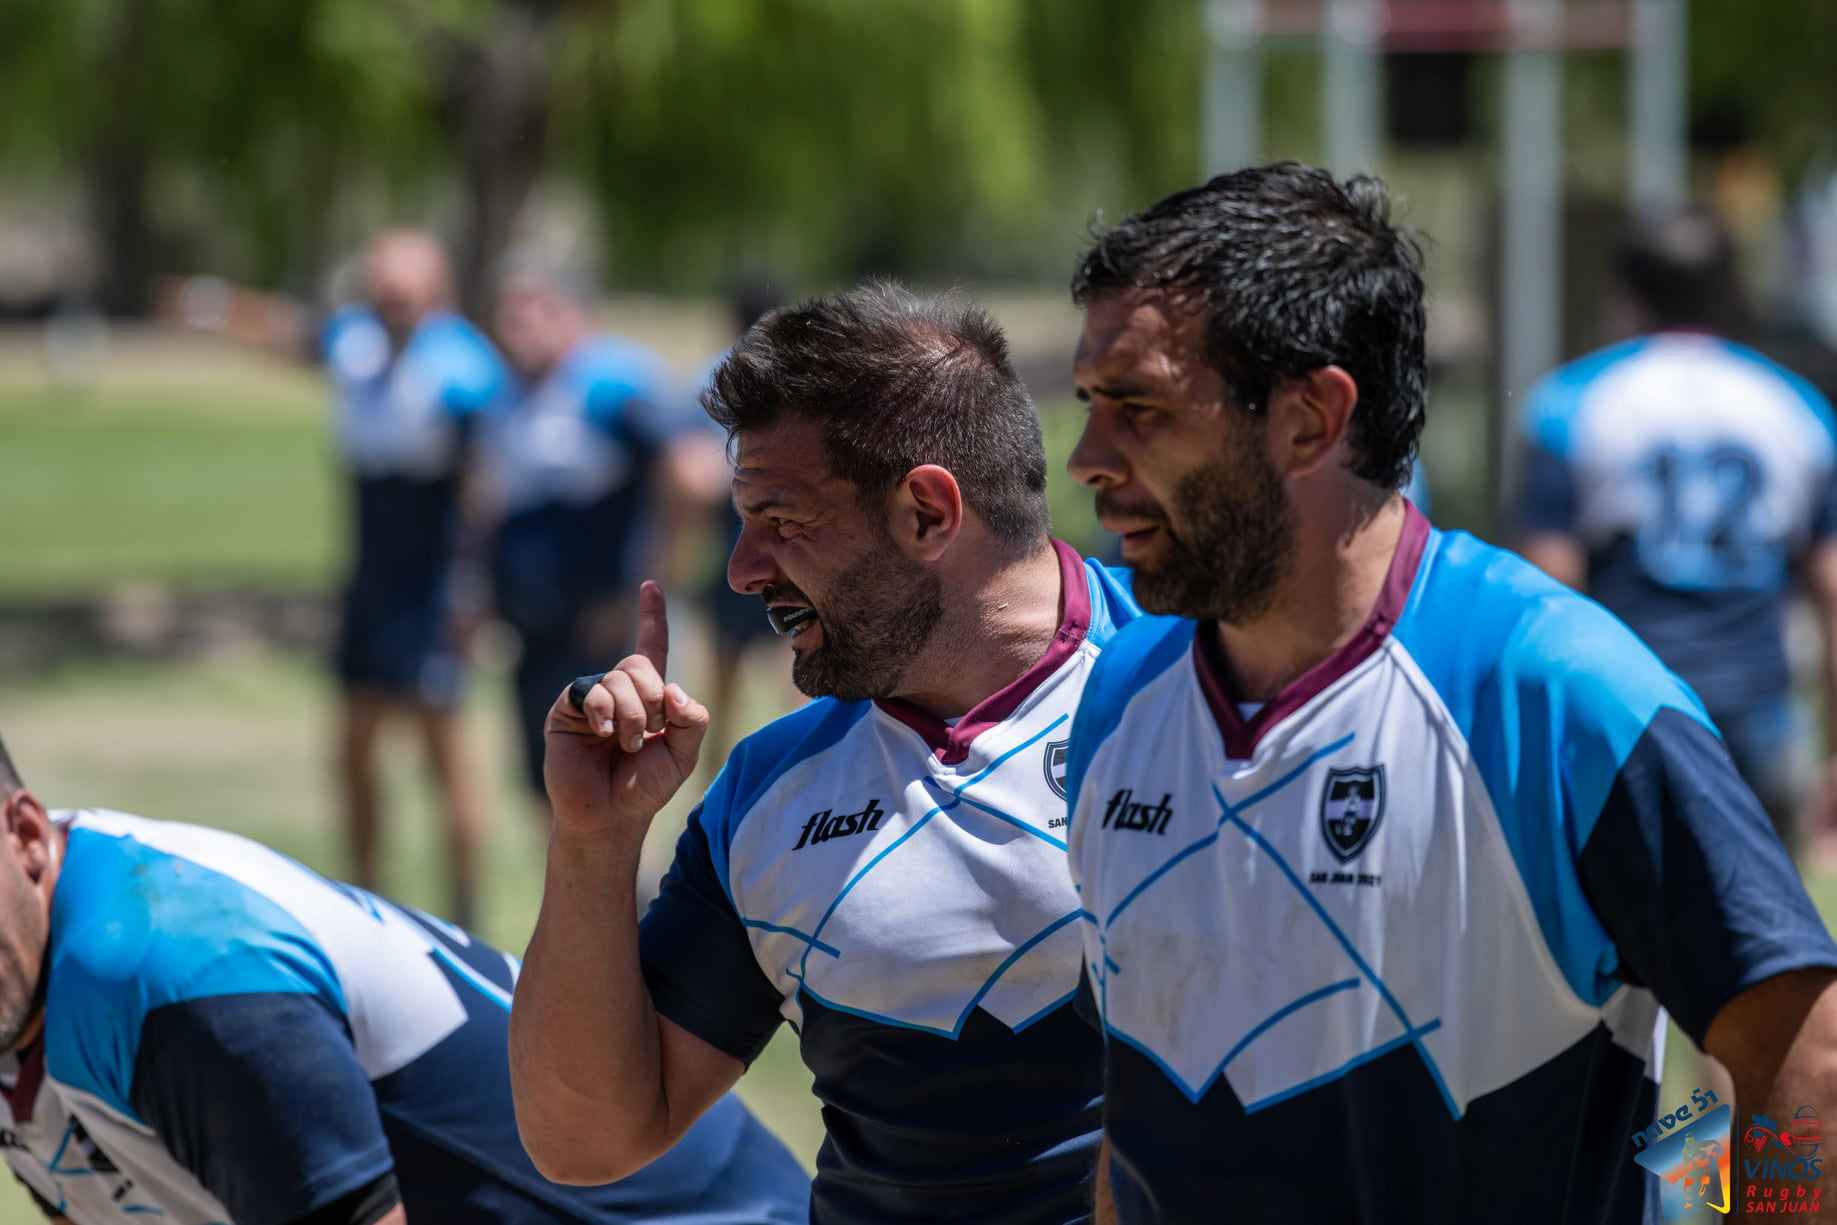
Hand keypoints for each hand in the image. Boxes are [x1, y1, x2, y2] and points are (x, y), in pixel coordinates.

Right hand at [542, 582, 708, 840]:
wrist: (610, 815)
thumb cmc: (646, 787)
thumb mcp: (684, 754)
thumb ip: (692, 720)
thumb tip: (674, 689)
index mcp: (649, 695)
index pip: (652, 646)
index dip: (652, 616)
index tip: (651, 585)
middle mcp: (619, 690)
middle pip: (640, 664)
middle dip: (653, 699)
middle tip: (649, 733)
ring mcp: (592, 698)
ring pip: (619, 679)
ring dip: (633, 714)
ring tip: (627, 743)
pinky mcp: (568, 710)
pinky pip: (591, 692)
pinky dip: (605, 713)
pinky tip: (603, 735)